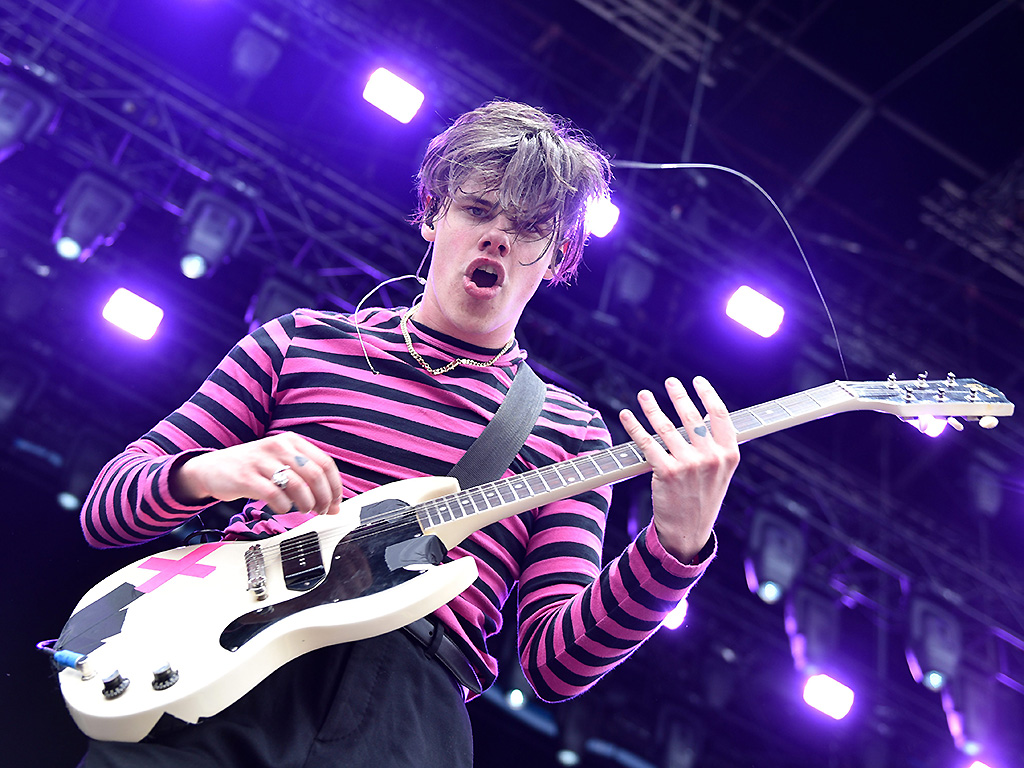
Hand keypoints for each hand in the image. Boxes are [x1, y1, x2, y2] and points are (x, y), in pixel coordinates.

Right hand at [171, 433, 343, 515]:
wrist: (211, 469)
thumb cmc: (252, 468)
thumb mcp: (280, 462)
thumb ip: (305, 476)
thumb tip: (333, 501)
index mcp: (291, 441)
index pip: (325, 463)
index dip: (335, 487)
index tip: (337, 503)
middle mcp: (278, 446)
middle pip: (315, 474)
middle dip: (324, 498)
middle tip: (323, 511)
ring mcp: (261, 461)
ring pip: (297, 485)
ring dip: (306, 504)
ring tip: (304, 511)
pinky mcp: (246, 477)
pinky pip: (274, 494)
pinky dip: (284, 506)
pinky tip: (283, 508)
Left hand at [619, 376, 738, 561]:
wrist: (688, 532)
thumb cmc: (702, 498)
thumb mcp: (720, 473)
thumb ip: (714, 446)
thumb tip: (703, 415)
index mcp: (729, 455)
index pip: (720, 415)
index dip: (708, 394)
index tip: (697, 381)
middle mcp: (711, 458)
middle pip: (691, 416)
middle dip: (678, 394)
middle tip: (669, 381)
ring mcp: (689, 465)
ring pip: (666, 427)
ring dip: (652, 407)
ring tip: (644, 395)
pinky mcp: (667, 472)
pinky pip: (647, 443)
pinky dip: (634, 427)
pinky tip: (627, 416)